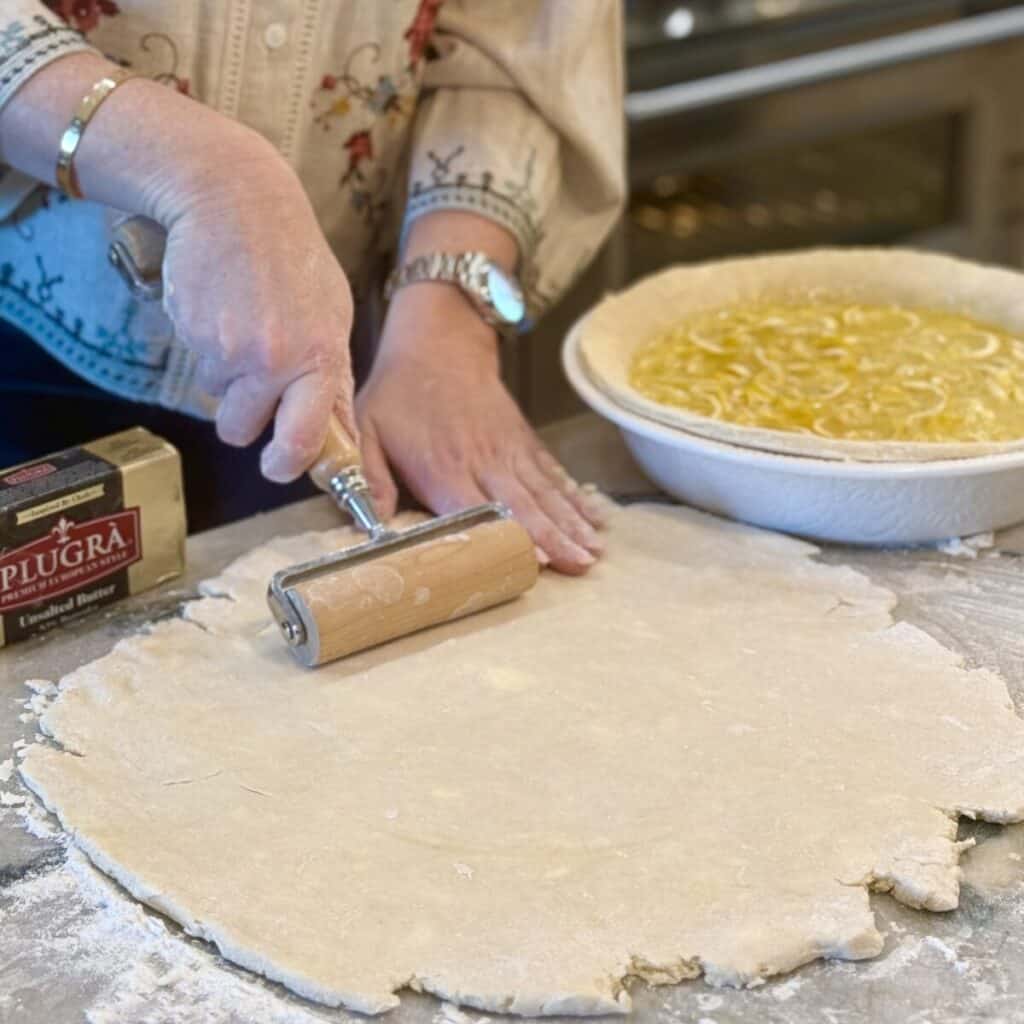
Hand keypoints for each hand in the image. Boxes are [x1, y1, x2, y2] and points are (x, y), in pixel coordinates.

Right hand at [159, 154, 354, 481]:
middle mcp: (277, 362)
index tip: (282, 468)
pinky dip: (208, 349)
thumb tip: (337, 437)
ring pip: (219, 401)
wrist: (237, 199)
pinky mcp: (194, 334)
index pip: (309, 438)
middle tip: (250, 405)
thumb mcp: (332, 315)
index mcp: (322, 358)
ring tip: (243, 331)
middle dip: (244, 429)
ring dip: (226, 381)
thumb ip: (332, 377)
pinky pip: (200, 367)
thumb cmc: (294, 259)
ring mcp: (232, 350)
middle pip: (245, 433)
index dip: (292, 463)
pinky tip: (223, 311)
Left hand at [356, 285, 605, 573]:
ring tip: (594, 552)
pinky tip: (594, 518)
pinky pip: (553, 473)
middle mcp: (484, 462)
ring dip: (572, 523)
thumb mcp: (366, 431)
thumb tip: (370, 527)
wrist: (439, 344)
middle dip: (555, 537)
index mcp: (443, 467)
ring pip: (546, 493)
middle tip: (580, 565)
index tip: (535, 556)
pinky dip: (575, 496)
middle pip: (524, 505)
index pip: (477, 508)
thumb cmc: (398, 394)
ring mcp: (510, 451)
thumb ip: (369, 479)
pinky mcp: (524, 442)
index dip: (507, 533)